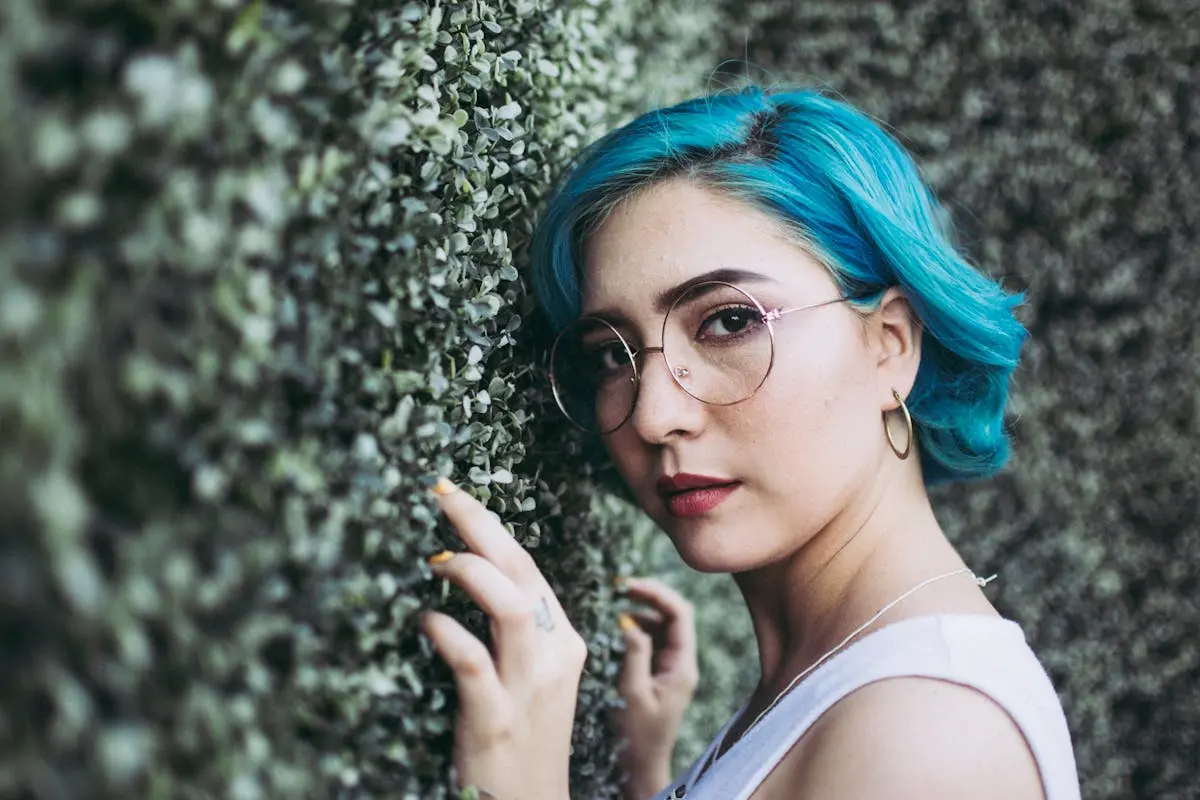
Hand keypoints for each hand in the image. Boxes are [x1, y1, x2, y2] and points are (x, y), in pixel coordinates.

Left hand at [419, 479, 587, 799]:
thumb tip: (469, 577)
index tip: (455, 496)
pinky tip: (425, 622)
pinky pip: (471, 661)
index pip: (528, 568)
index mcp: (561, 639)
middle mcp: (552, 654)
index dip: (491, 528)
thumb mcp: (532, 676)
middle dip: (480, 525)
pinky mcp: (497, 717)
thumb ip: (512, 631)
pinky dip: (445, 633)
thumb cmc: (524, 737)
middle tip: (441, 493)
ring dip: (468, 573)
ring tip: (436, 560)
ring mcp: (528, 686)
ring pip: (507, 606)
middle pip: (521, 571)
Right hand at [610, 578, 699, 796]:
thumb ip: (634, 654)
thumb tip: (630, 621)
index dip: (657, 594)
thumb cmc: (637, 736)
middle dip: (649, 598)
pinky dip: (636, 630)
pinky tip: (619, 630)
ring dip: (641, 613)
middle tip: (621, 587)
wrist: (641, 766)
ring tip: (616, 608)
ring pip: (661, 627)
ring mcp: (672, 667)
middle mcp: (682, 663)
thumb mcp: (632, 693)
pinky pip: (652, 642)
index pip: (680, 615)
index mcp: (683, 666)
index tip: (629, 586)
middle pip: (673, 616)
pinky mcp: (659, 673)